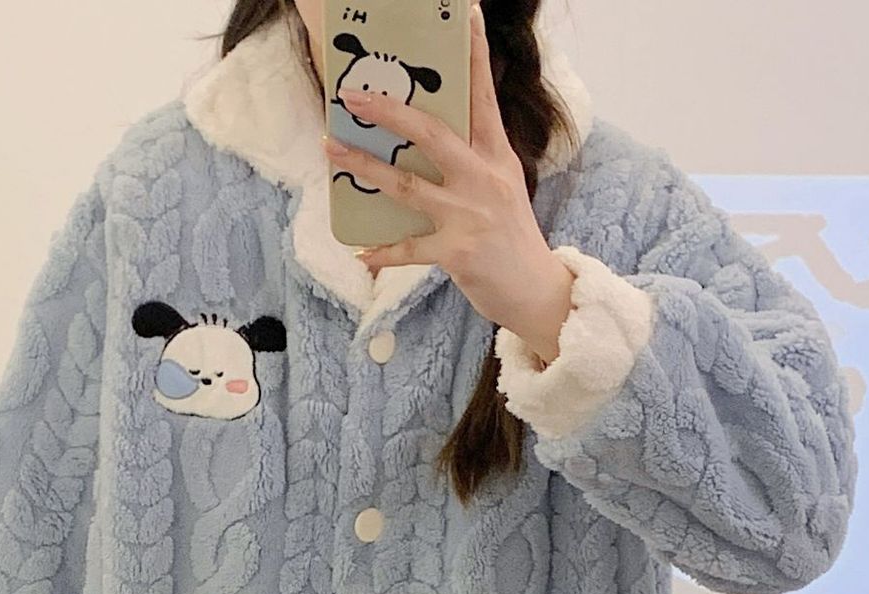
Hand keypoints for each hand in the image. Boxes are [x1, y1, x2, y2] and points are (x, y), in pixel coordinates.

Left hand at [323, 2, 574, 361]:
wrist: (536, 291)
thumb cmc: (513, 239)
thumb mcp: (504, 187)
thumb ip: (476, 160)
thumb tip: (433, 136)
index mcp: (498, 157)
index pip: (483, 97)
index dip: (473, 55)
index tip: (464, 15)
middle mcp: (483, 179)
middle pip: (430, 133)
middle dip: (388, 111)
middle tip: (353, 95)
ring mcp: (469, 215)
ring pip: (406, 185)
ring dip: (364, 168)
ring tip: (332, 150)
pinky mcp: (456, 252)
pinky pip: (408, 249)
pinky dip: (382, 253)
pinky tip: (360, 254)